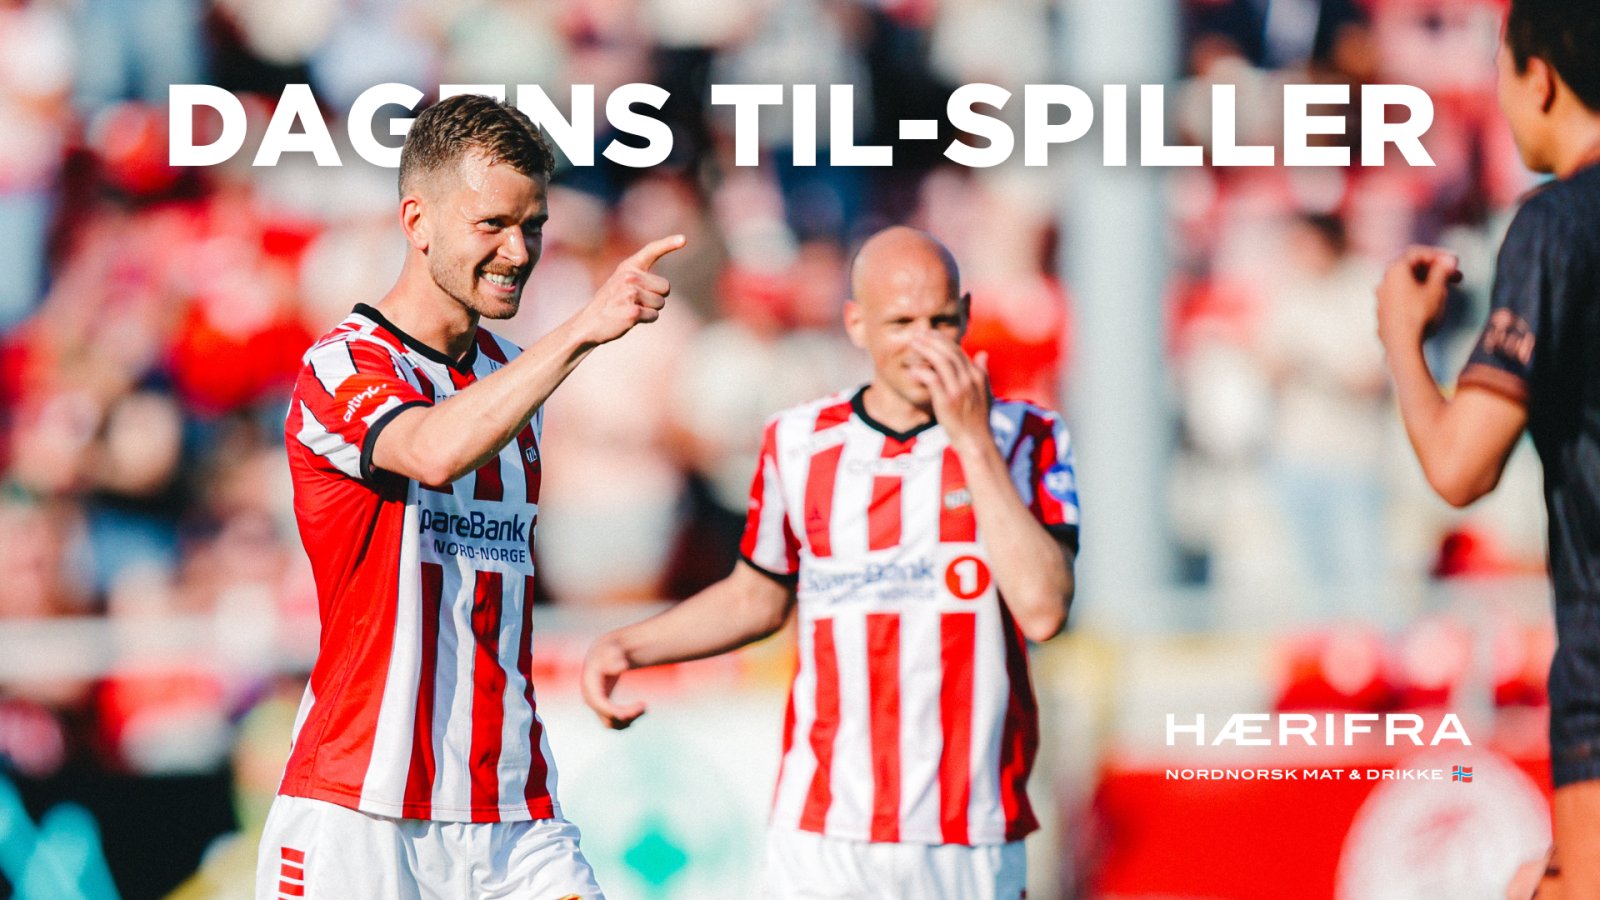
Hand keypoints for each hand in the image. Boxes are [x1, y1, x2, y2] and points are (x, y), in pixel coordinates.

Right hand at [575, 234, 685, 344]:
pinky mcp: (632, 312)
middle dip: (657, 297)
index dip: (668, 244)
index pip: (651, 250)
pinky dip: (646, 319)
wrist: (588, 323)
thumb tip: (665, 288)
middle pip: (665, 287)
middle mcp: (629, 277)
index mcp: (628, 267)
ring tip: (630, 309)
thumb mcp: (624, 283)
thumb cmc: (613, 302)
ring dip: (650, 310)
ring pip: (660, 303)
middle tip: (636, 301)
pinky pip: (654, 316)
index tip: (683, 239)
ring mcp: (630, 294)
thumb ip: (643, 279)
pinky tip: (629, 318)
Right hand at [580, 635, 646, 729]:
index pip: (599, 704)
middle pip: (607, 717)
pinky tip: (639, 710)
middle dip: (627, 715)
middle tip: (644, 706)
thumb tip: (622, 666)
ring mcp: (596, 706)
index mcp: (589, 685)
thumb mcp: (612, 650)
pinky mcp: (604, 709)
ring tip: (643, 707)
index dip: (615, 710)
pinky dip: (628, 720)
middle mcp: (590, 699)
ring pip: (612, 724)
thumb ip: (615, 656)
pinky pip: (615, 723)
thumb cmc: (610, 651)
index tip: (637, 708)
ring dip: (629, 720)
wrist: (605, 654)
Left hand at [909, 332, 991, 452]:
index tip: (930, 335)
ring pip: (941, 361)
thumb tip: (982, 354)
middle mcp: (969, 380)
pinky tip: (913, 370)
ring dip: (926, 350)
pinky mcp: (947, 401)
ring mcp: (958, 390)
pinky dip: (922, 372)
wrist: (975, 441)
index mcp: (977, 376)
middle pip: (949, 352)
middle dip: (932, 341)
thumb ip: (983, 373)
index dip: (943, 341)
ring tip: (914, 344)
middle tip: (918, 335)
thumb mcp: (986, 393)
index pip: (959, 352)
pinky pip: (932, 380)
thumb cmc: (978, 419)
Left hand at [1377, 245, 1458, 349]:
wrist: (1402, 346)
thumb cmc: (1419, 315)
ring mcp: (1381, 299)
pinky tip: (1429, 304)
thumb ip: (1442, 271)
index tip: (1454, 262)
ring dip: (1427, 283)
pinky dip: (1416, 295)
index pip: (1416, 254)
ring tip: (1445, 290)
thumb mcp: (1437, 290)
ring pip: (1406, 284)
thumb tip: (1448, 261)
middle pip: (1411, 269)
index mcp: (1395, 271)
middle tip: (1455, 276)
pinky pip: (1401, 298)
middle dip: (1435, 270)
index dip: (1438, 255)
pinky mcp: (1383, 314)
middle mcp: (1384, 282)